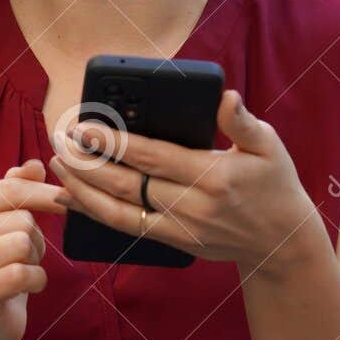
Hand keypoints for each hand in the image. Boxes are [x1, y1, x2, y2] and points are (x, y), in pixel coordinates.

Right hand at [0, 160, 66, 339]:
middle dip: (35, 238)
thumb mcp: (3, 222)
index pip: (10, 189)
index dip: (46, 194)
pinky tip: (24, 288)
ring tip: (20, 270)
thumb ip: (16, 189)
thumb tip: (34, 164)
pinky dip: (35, 280)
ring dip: (34, 260)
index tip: (69, 199)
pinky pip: (22, 274)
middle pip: (21, 219)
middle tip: (22, 256)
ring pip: (22, 244)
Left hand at [48, 89, 321, 276]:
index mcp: (213, 175)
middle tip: (59, 141)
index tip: (85, 127)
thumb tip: (226, 98)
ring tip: (59, 168)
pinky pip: (126, 228)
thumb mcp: (268, 147)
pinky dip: (95, 213)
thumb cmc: (274, 185)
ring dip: (83, 190)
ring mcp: (180, 227)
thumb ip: (242, 123)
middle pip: (127, 184)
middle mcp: (192, 205)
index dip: (114, 142)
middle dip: (87, 164)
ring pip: (119, 211)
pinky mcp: (173, 241)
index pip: (152, 156)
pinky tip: (73, 198)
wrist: (281, 242)